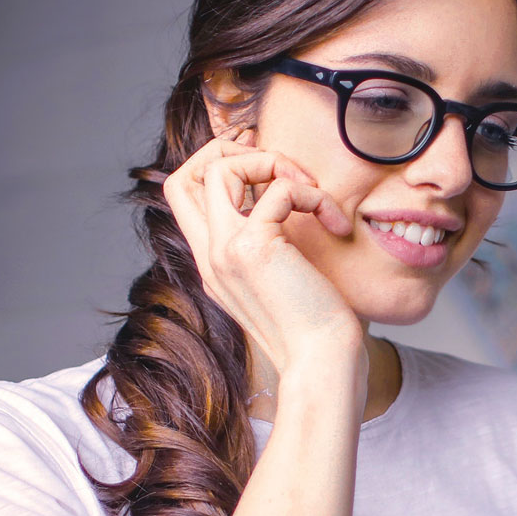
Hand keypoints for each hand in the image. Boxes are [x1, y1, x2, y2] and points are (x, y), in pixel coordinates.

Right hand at [163, 125, 362, 382]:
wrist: (323, 363)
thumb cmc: (317, 326)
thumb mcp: (283, 278)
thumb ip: (270, 245)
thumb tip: (284, 202)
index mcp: (213, 262)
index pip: (183, 196)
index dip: (217, 166)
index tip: (266, 169)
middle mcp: (211, 256)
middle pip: (185, 175)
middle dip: (233, 152)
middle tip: (281, 170)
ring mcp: (226, 252)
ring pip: (217, 169)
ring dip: (271, 163)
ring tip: (308, 190)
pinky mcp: (255, 249)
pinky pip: (277, 188)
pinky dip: (311, 193)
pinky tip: (333, 221)